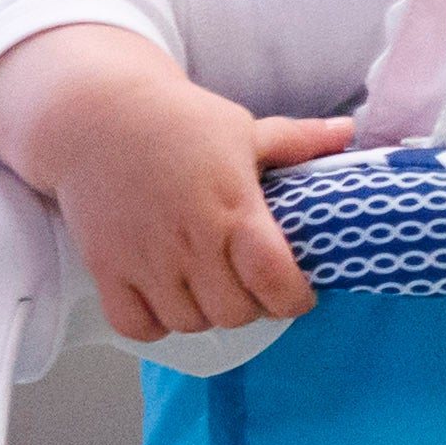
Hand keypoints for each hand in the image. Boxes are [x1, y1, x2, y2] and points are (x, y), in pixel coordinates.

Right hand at [0, 24, 351, 346]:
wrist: (98, 117)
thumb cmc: (179, 121)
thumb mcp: (245, 128)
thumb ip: (298, 142)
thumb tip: (347, 132)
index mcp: (234, 209)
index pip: (273, 279)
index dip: (293, 300)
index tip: (299, 296)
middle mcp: (191, 242)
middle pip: (234, 312)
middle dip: (252, 307)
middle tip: (252, 287)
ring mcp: (145, 260)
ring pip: (188, 323)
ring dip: (205, 313)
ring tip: (210, 289)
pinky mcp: (107, 268)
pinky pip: (136, 326)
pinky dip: (155, 324)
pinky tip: (167, 299)